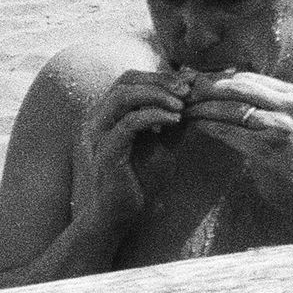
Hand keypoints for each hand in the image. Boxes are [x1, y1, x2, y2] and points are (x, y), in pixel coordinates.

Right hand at [68, 69, 191, 232]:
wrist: (122, 216)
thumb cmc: (140, 181)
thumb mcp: (163, 145)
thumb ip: (173, 121)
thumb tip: (193, 96)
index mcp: (109, 113)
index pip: (131, 79)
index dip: (160, 76)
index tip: (190, 81)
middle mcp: (98, 118)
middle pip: (126, 81)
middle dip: (160, 80)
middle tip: (188, 89)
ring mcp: (98, 134)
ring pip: (124, 96)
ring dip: (157, 94)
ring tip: (182, 104)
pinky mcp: (106, 152)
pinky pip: (128, 124)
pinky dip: (154, 116)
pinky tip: (175, 121)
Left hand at [180, 69, 292, 228]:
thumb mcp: (291, 120)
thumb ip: (268, 103)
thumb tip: (226, 86)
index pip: (249, 78)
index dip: (219, 78)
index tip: (198, 83)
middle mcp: (291, 106)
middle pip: (238, 88)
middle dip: (207, 89)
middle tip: (186, 93)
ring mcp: (280, 126)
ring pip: (231, 108)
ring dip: (203, 108)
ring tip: (185, 109)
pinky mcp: (266, 148)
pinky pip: (228, 131)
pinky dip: (207, 126)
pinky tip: (195, 125)